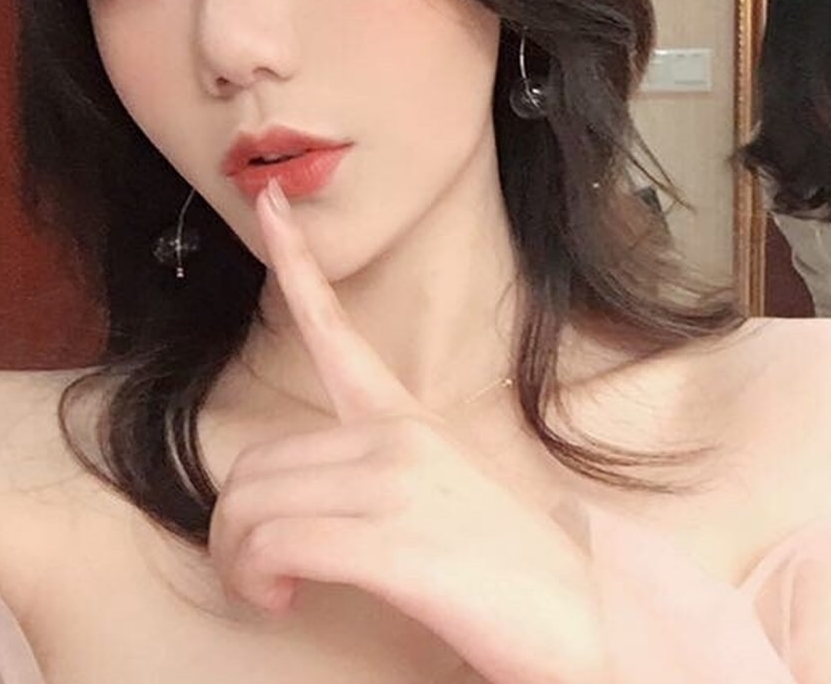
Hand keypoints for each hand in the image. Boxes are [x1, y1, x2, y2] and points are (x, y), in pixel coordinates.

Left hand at [207, 182, 610, 683]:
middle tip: (264, 572)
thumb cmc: (513, 578)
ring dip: (242, 561)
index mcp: (410, 421)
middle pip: (254, 462)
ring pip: (251, 505)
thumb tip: (306, 503)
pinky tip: (286, 598)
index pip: (337, 330)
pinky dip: (259, 577)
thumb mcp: (446, 502)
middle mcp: (400, 438)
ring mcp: (398, 485)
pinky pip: (274, 542)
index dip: (294, 263)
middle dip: (235, 527)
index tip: (270, 202)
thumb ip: (380, 479)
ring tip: (277, 589)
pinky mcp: (394, 542)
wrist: (594, 628)